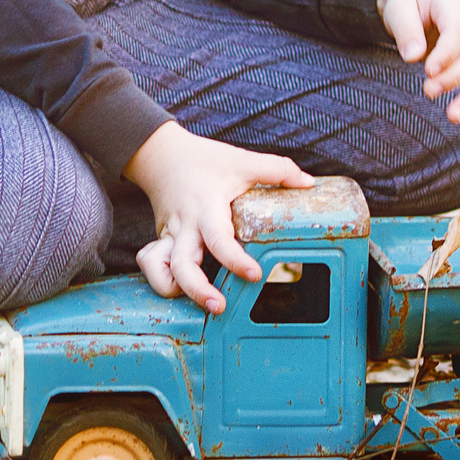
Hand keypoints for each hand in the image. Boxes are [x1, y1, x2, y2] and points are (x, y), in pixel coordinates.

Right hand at [124, 122, 310, 312]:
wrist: (161, 153)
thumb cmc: (205, 160)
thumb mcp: (242, 160)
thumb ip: (277, 169)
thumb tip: (308, 183)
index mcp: (207, 207)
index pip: (218, 237)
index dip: (235, 259)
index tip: (254, 274)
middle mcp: (185, 225)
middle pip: (182, 264)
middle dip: (198, 289)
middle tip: (219, 306)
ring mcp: (169, 234)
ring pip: (162, 269)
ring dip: (176, 290)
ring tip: (202, 306)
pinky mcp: (161, 240)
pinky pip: (151, 264)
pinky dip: (159, 279)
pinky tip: (177, 289)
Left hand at [378, 0, 459, 136]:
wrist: (416, 1)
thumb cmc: (405, 3)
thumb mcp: (398, 7)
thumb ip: (405, 29)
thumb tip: (413, 56)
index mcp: (453, 5)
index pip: (457, 31)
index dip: (446, 53)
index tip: (427, 71)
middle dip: (454, 78)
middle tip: (428, 92)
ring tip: (452, 117)